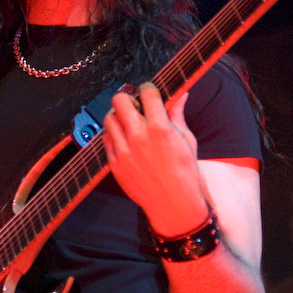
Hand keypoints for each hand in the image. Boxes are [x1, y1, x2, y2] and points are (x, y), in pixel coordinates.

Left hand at [102, 82, 208, 236]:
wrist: (173, 204)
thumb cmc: (184, 173)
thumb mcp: (186, 140)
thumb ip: (178, 115)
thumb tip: (181, 95)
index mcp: (160, 128)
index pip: (147, 93)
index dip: (148, 88)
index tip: (149, 91)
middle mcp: (139, 137)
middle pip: (120, 100)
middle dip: (128, 98)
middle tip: (135, 106)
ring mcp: (124, 151)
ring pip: (109, 118)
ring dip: (118, 116)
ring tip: (128, 122)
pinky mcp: (115, 163)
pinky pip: (106, 139)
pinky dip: (114, 135)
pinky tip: (124, 139)